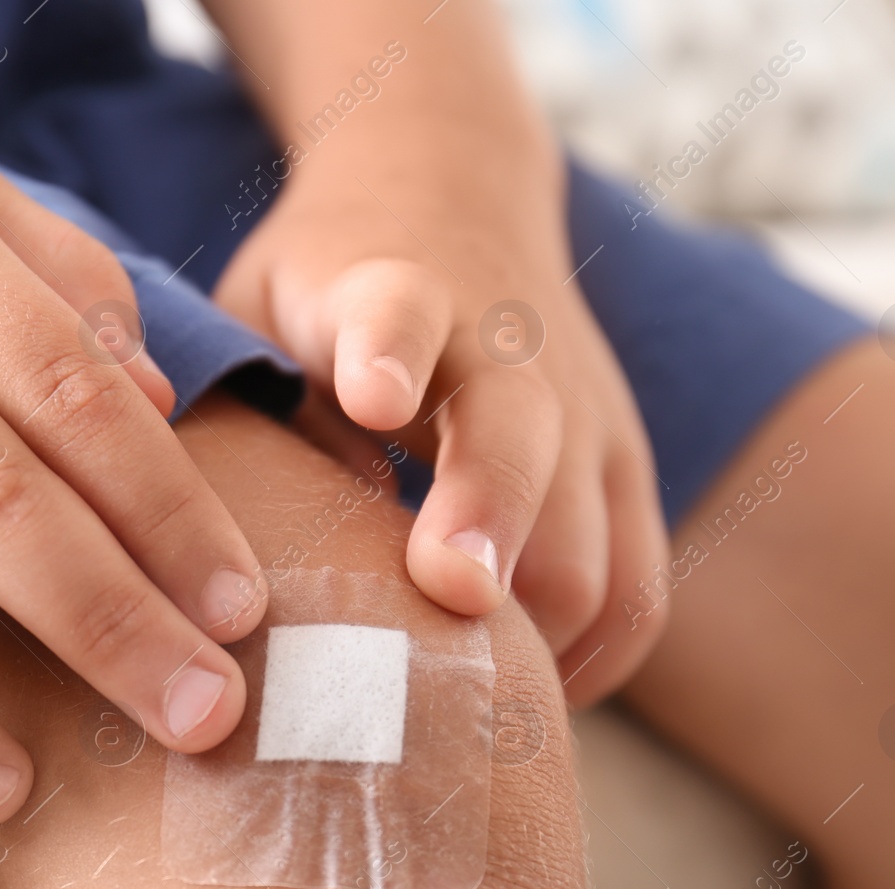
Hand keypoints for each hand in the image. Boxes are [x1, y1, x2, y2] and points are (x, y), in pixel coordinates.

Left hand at [213, 140, 670, 704]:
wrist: (450, 184)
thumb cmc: (324, 285)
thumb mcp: (259, 314)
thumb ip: (260, 417)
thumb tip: (256, 576)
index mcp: (390, 293)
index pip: (396, 313)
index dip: (387, 352)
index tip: (372, 396)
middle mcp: (507, 349)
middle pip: (521, 439)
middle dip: (492, 524)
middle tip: (449, 602)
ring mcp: (583, 410)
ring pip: (594, 539)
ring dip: (538, 627)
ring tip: (465, 698)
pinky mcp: (626, 463)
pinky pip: (638, 590)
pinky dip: (592, 657)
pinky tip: (524, 695)